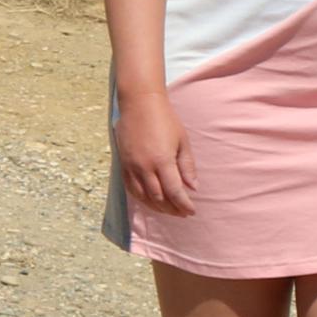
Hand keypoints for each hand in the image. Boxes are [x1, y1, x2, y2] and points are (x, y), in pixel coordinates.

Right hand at [116, 88, 199, 217]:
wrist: (140, 103)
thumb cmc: (165, 119)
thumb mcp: (182, 140)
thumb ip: (187, 166)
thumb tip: (193, 187)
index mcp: (162, 161)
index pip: (175, 192)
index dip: (184, 205)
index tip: (191, 211)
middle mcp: (145, 167)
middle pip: (159, 198)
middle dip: (172, 209)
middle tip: (182, 213)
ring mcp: (132, 167)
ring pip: (144, 196)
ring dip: (157, 207)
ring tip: (169, 210)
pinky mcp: (123, 164)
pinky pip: (131, 188)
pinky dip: (141, 198)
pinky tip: (150, 201)